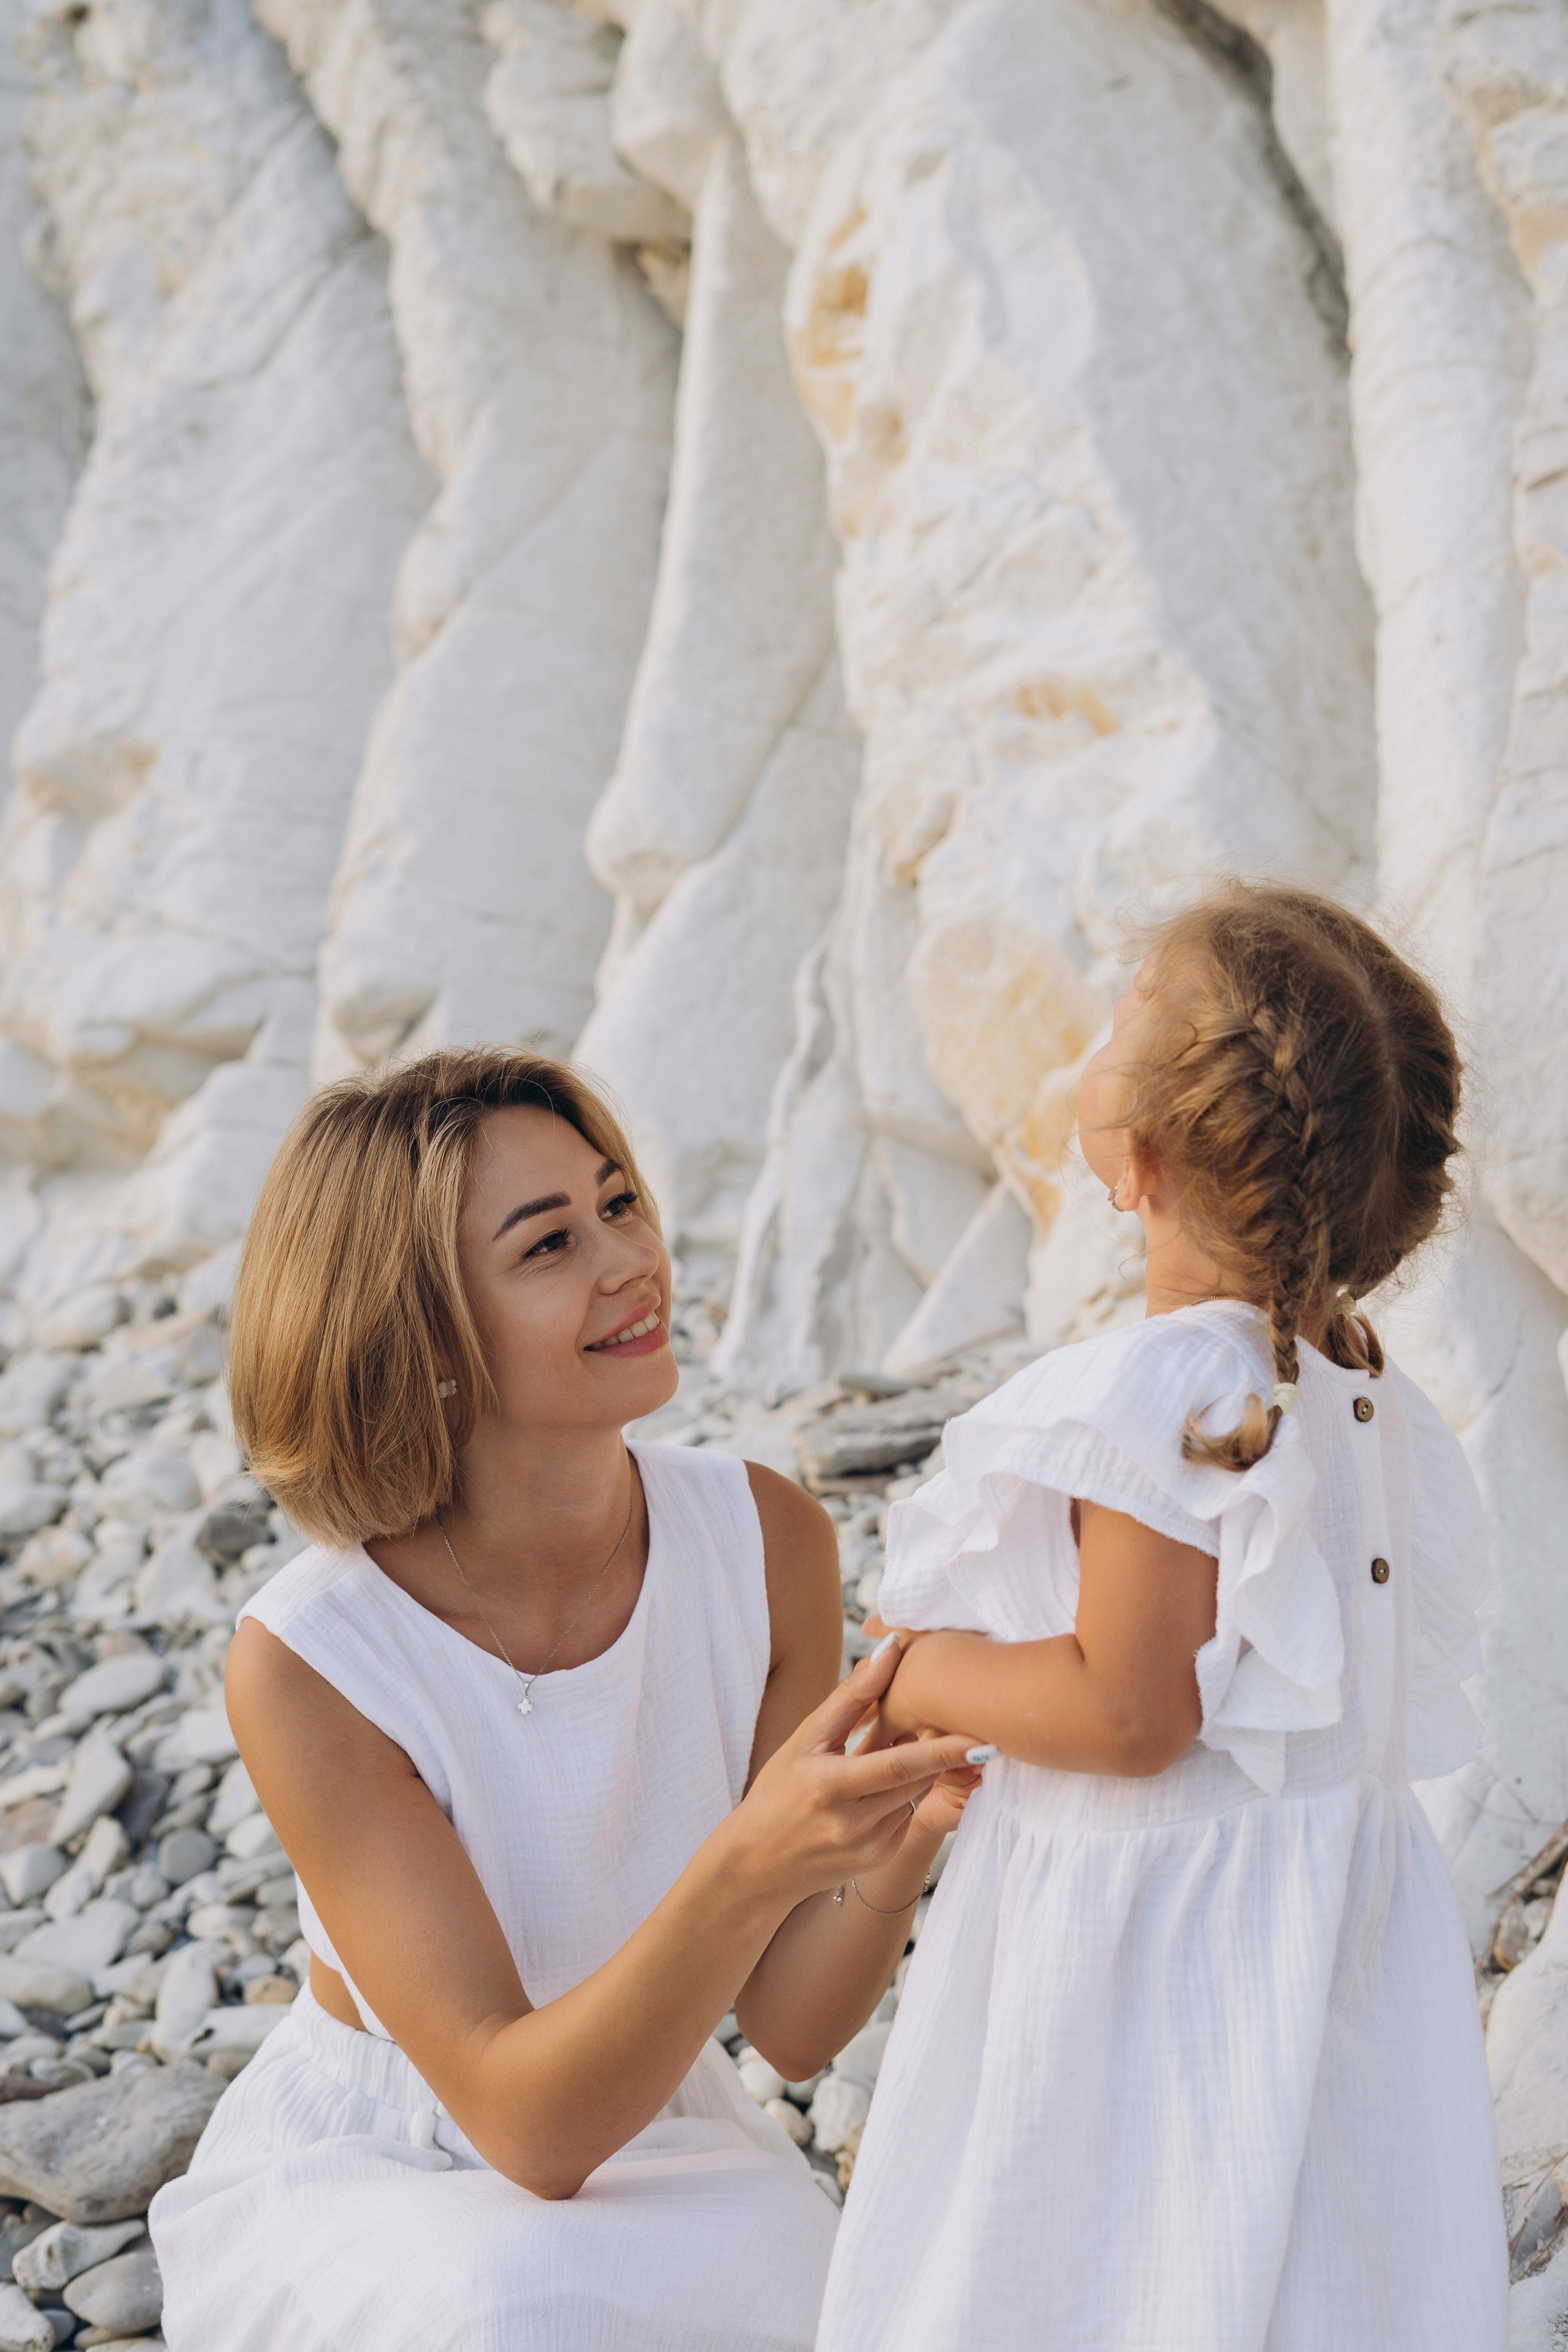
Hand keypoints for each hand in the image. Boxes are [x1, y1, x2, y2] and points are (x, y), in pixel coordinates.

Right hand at [728, 1638, 974, 1909]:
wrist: (758, 1865)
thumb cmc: (778, 1790)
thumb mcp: (805, 1739)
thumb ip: (851, 1696)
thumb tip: (891, 1648)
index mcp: (828, 1787)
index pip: (898, 1766)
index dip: (942, 1752)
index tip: (980, 1737)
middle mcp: (852, 1823)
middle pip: (916, 1779)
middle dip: (942, 1750)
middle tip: (964, 1719)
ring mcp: (869, 1847)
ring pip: (916, 1795)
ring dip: (923, 1768)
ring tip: (908, 1742)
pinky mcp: (880, 1858)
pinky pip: (908, 1814)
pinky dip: (905, 1792)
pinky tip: (882, 1785)